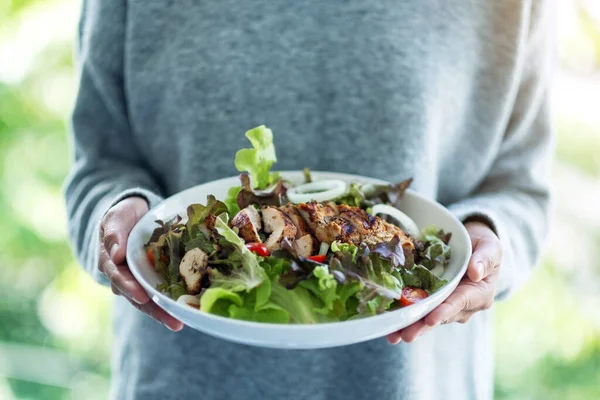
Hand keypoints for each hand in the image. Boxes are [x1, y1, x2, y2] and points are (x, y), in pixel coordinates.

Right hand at [99, 197, 182, 330]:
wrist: (135, 214)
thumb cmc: (123, 216)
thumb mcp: (116, 218)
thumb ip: (115, 233)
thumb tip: (116, 254)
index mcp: (111, 263)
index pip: (119, 278)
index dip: (130, 288)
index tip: (142, 297)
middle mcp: (124, 276)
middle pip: (137, 296)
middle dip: (154, 310)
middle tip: (173, 321)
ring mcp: (140, 279)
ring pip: (150, 299)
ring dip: (165, 311)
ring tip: (180, 323)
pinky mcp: (154, 277)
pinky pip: (163, 290)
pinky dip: (173, 300)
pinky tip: (187, 309)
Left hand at [387, 221, 501, 343]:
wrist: (473, 244)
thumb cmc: (483, 245)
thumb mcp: (490, 247)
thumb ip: (485, 258)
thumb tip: (476, 272)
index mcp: (479, 294)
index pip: (460, 303)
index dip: (445, 311)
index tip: (431, 319)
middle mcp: (463, 305)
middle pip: (440, 316)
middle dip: (422, 326)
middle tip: (405, 335)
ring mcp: (446, 305)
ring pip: (427, 317)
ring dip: (409, 326)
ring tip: (392, 336)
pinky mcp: (433, 301)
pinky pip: (419, 310)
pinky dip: (405, 316)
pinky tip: (390, 325)